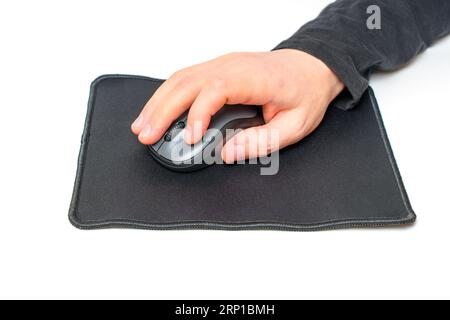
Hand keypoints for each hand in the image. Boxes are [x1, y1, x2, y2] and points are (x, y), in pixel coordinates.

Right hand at [131, 49, 343, 162]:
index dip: (198, 114)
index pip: (215, 90)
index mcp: (254, 78)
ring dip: (158, 102)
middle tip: (146, 136)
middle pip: (187, 82)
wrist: (312, 67)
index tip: (189, 138)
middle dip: (162, 110)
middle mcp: (233, 66)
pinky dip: (166, 95)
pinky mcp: (218, 69)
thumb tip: (227, 153)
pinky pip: (185, 79)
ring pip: (180, 79)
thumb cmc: (305, 93)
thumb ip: (262, 141)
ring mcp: (222, 64)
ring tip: (142, 126)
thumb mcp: (295, 125)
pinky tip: (157, 110)